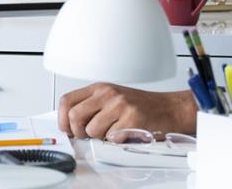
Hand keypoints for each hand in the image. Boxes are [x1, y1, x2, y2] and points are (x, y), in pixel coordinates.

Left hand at [57, 83, 197, 139]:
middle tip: (90, 135)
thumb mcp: (112, 99)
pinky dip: (117, 141)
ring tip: (114, 132)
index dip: (62, 119)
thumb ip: (92, 107)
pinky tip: (126, 133)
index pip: (67, 101)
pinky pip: (111, 138)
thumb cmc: (141, 106)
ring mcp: (120, 105)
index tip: (68, 129)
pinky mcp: (131, 119)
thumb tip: (69, 125)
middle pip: (74, 117)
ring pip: (92, 131)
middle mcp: (108, 93)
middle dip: (79, 132)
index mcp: (100, 88)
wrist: (169, 109)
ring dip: (101, 138)